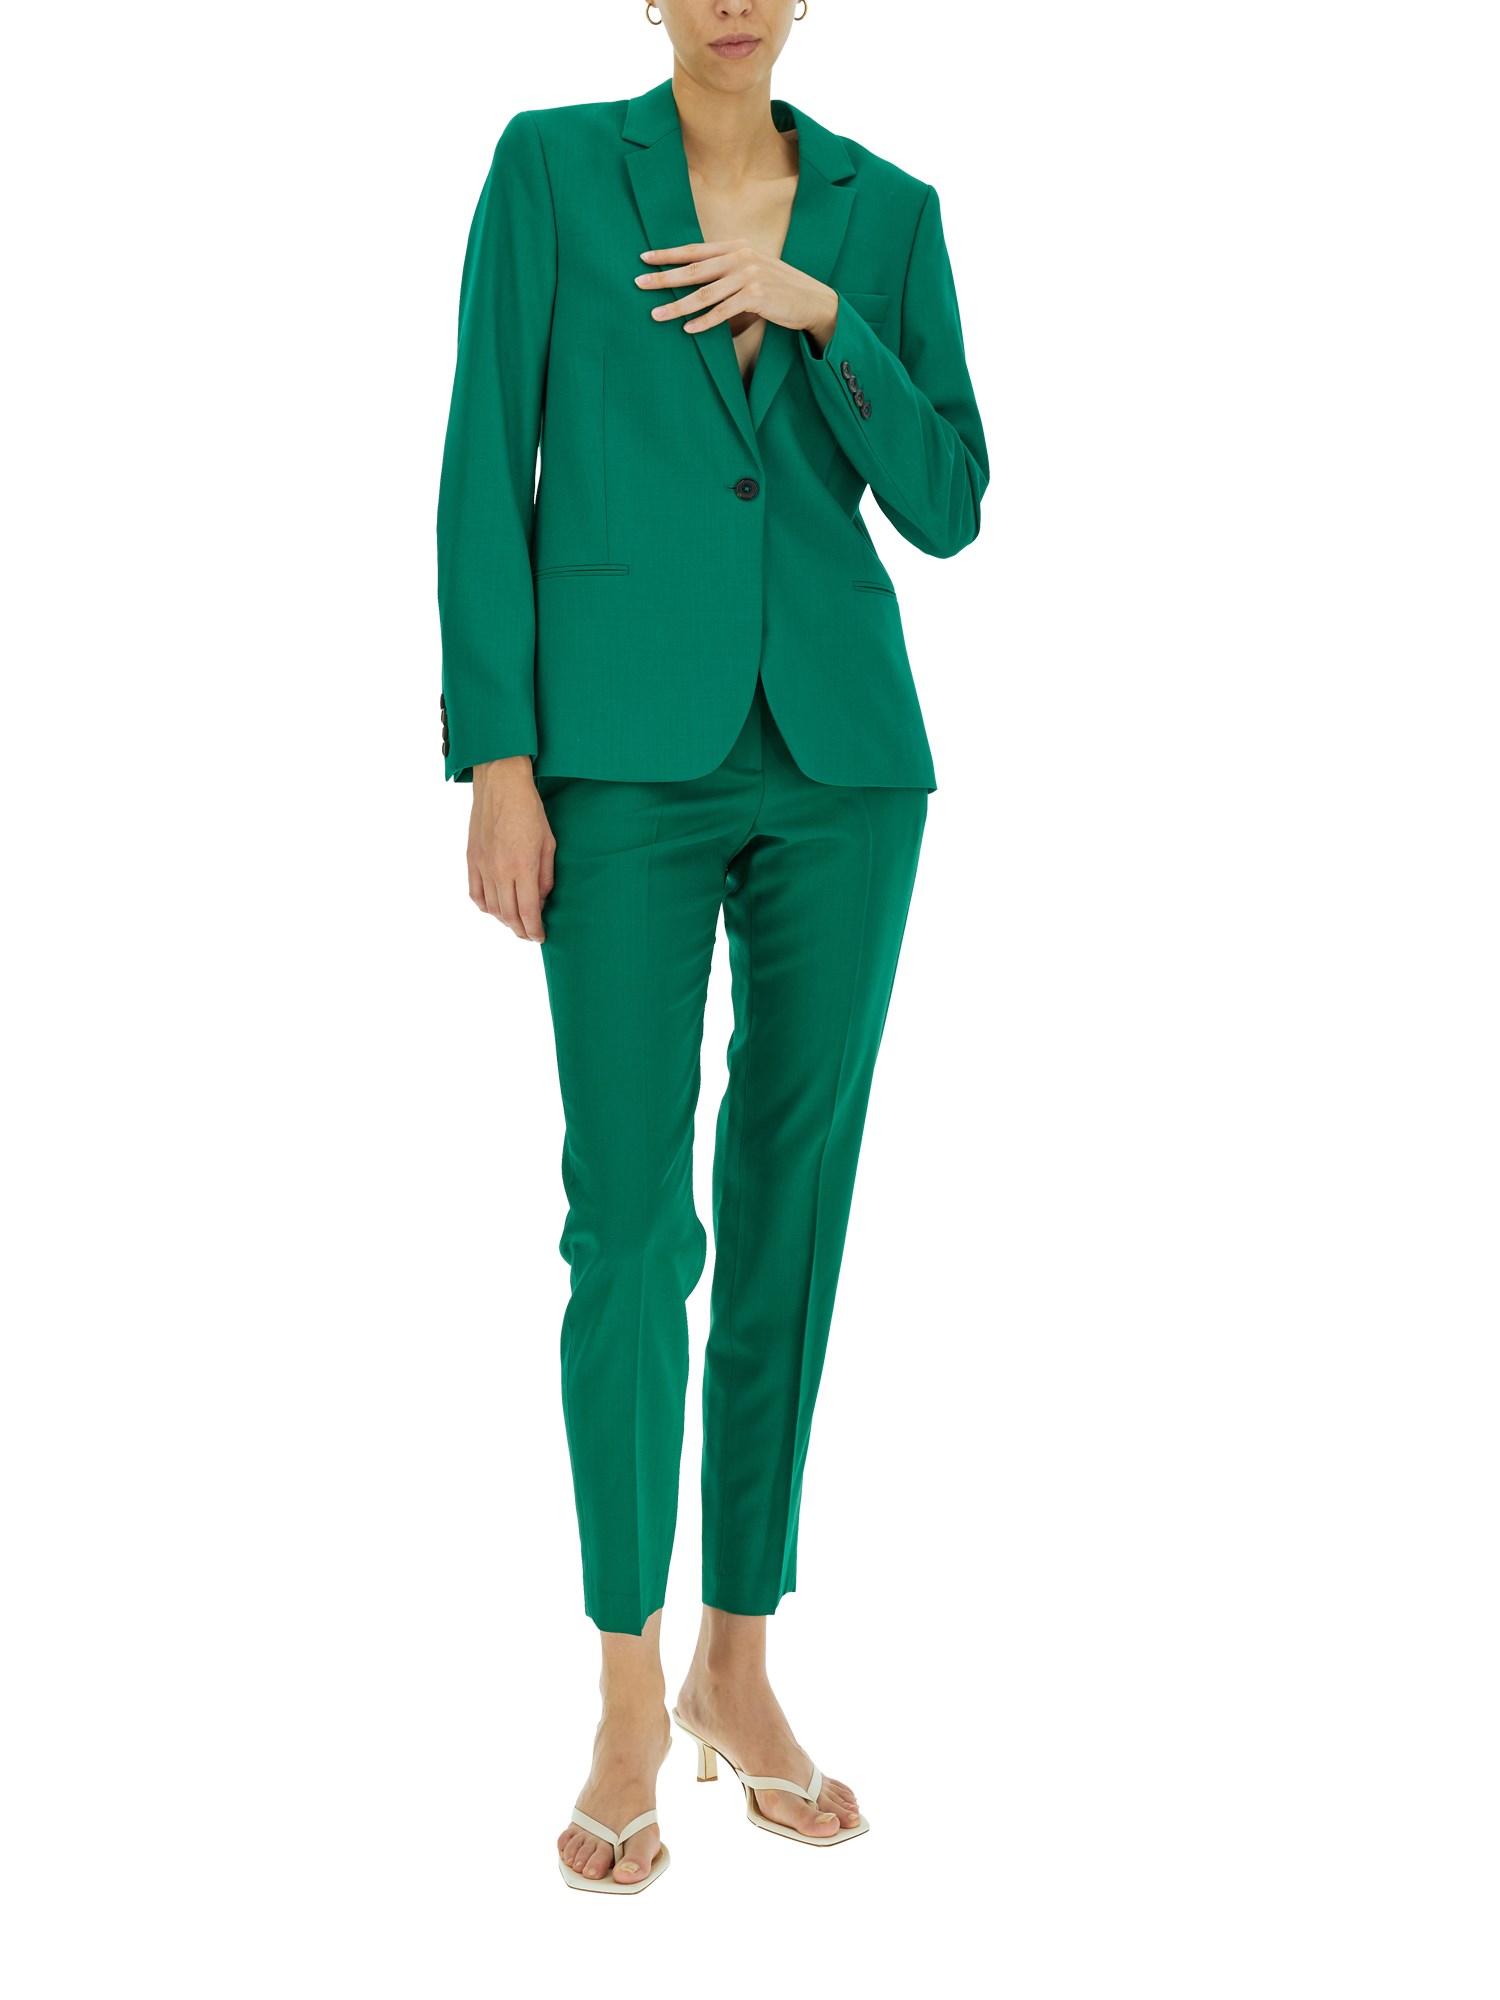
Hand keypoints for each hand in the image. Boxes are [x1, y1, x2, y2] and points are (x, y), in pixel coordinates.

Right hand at [467, 757, 555, 942]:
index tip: (540, 937)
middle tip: (529, 934)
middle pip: (508, 915)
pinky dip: (485, 906)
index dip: (534, 930)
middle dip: (520, 930)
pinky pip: (475, 893)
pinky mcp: (471, 859)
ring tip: (515, 923)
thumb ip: (545, 876)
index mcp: (523, 867)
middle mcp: (500, 870)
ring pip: (491, 908)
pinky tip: (494, 909)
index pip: (528, 912)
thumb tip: (541, 899)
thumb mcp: (549, 844)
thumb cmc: (529, 810)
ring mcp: (483, 866)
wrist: (501, 785)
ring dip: (504, 921)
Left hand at [637, 238, 838, 349]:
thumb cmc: (778, 288)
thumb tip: (696, 280)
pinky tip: (688, 329)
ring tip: (656, 315)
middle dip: (664, 278)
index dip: (668, 254)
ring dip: (677, 306)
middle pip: (694, 269)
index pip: (695, 250)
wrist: (811, 299)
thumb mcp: (752, 270)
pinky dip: (704, 322)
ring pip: (704, 294)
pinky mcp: (757, 297)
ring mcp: (749, 276)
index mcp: (736, 247)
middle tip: (639, 284)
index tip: (644, 258)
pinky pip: (723, 313)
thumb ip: (726, 270)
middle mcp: (740, 258)